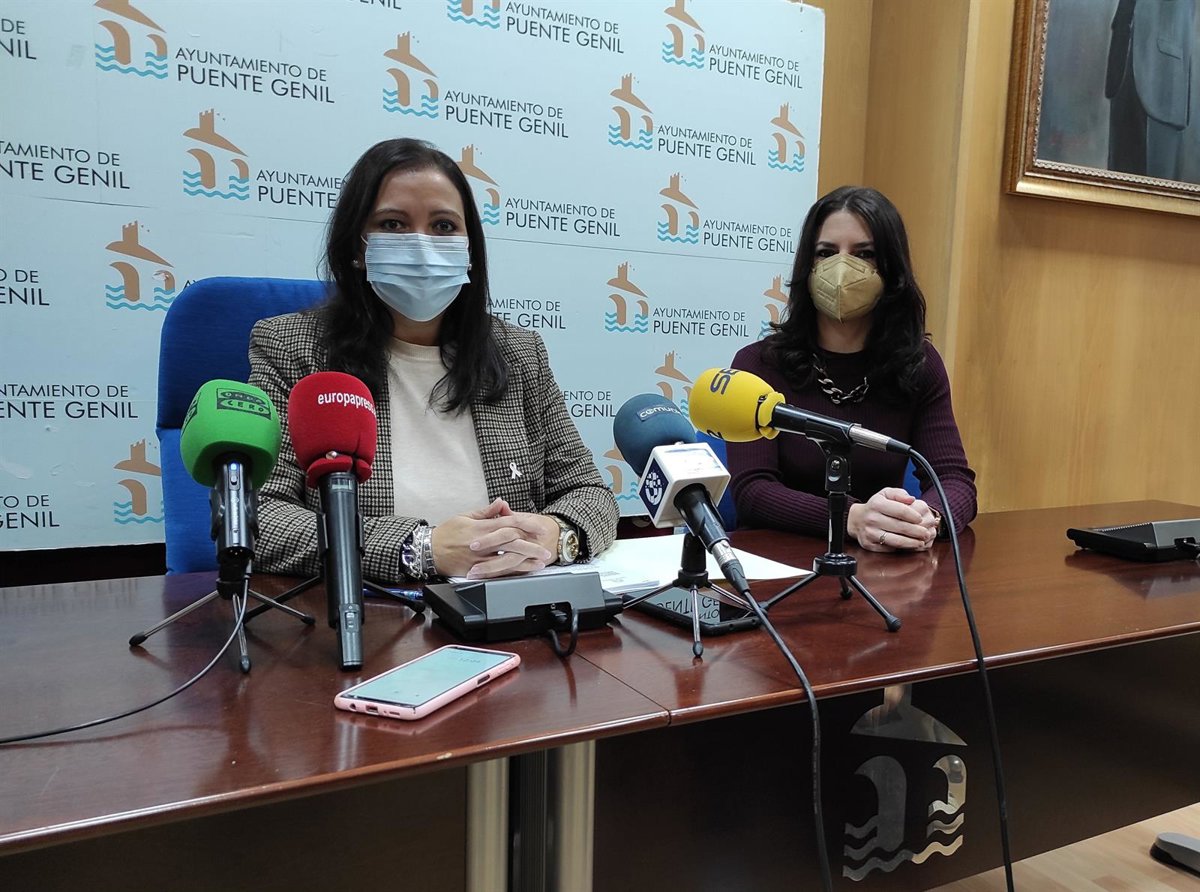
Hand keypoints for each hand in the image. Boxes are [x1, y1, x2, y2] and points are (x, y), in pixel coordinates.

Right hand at [431, 499, 555, 578]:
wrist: (428, 551)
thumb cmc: (446, 534)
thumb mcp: (465, 516)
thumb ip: (486, 512)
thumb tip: (502, 503)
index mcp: (481, 527)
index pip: (509, 522)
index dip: (527, 524)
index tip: (540, 527)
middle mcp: (482, 542)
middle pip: (512, 542)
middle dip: (531, 545)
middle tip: (546, 548)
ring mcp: (479, 558)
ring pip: (506, 559)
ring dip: (526, 561)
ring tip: (540, 563)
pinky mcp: (475, 570)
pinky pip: (496, 572)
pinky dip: (511, 572)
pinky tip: (522, 572)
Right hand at [847, 488, 938, 552]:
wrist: (856, 519)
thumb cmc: (875, 507)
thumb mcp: (885, 494)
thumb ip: (899, 494)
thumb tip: (911, 499)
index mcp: (876, 504)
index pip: (900, 511)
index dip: (914, 516)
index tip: (921, 519)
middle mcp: (872, 519)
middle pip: (900, 527)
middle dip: (917, 531)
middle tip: (926, 533)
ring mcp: (870, 533)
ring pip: (895, 540)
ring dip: (911, 543)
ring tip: (921, 542)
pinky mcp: (869, 545)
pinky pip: (888, 548)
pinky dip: (901, 549)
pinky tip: (908, 546)